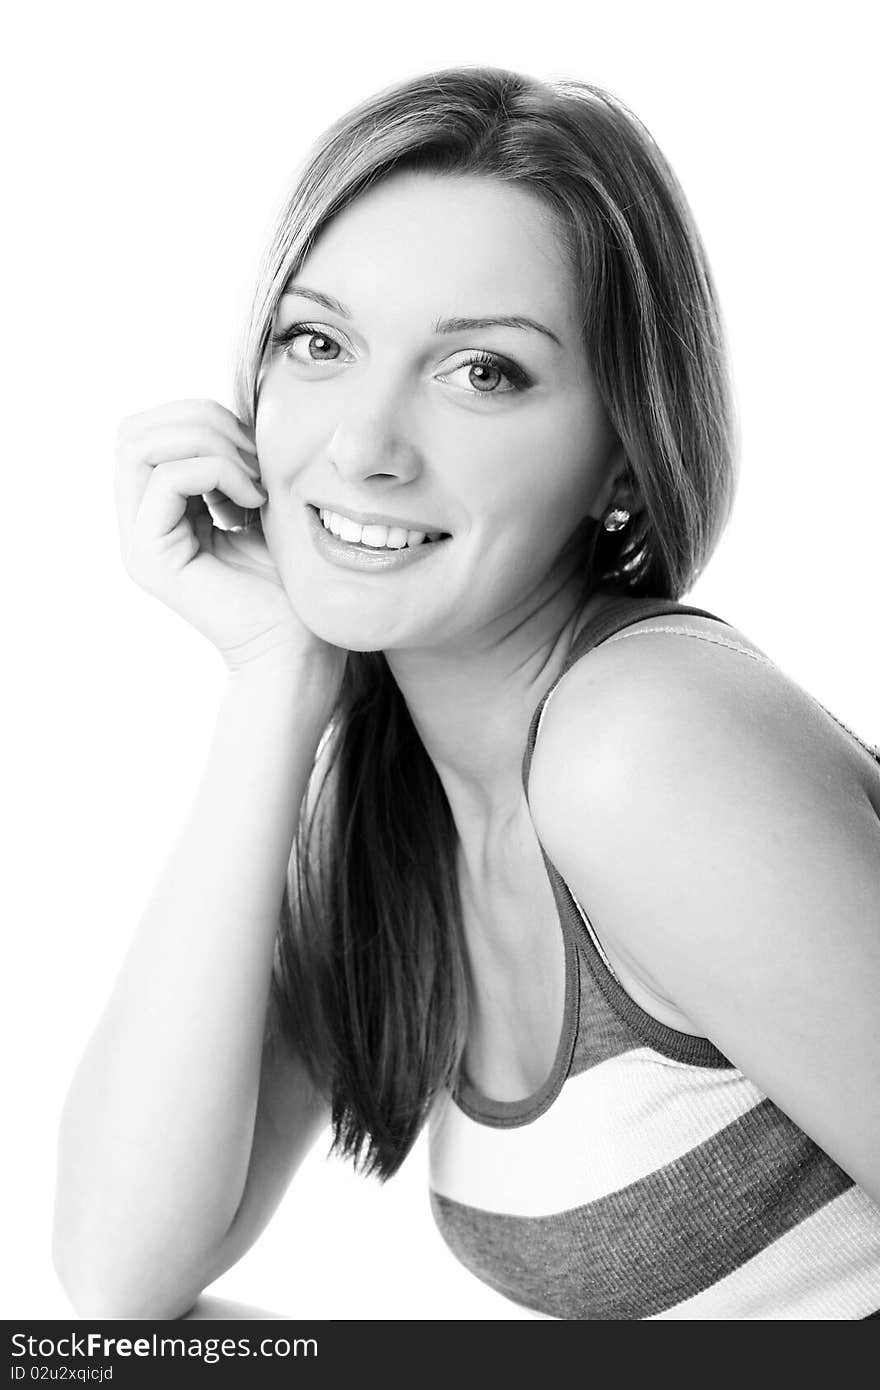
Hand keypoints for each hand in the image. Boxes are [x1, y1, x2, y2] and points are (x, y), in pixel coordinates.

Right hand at [114, 398, 344, 685]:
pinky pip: (167, 479)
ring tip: (254, 479)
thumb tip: (226, 412)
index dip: (201, 417)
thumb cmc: (292, 586)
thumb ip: (235, 463)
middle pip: (135, 431)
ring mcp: (140, 543)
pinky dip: (217, 472)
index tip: (255, 450)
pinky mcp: (152, 558)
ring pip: (140, 446)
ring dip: (209, 445)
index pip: (150, 430)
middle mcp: (140, 525)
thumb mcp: (261, 505)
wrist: (299, 650)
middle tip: (254, 457)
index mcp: (161, 511)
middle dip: (201, 422)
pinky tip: (253, 501)